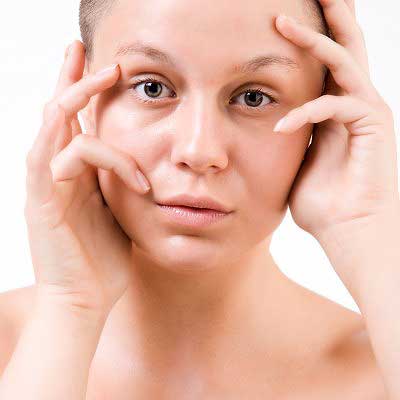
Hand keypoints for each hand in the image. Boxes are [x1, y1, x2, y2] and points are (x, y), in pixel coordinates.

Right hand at [24, 40, 149, 314]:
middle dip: (71, 77)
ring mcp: (45, 183)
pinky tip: (138, 180)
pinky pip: (70, 157)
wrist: (85, 300)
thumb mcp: (119, 213)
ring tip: (109, 72)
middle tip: (85, 47)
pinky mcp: (43, 198)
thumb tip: (137, 163)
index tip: (103, 69)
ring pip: (56, 121)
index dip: (82, 93)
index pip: (74, 123)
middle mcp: (54, 172)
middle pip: (56, 110)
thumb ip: (120, 185)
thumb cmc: (105, 259)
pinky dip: (110, 160)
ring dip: (80, 93)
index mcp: (74, 175)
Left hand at [273, 0, 398, 239]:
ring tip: (280, 22)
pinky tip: (282, 127)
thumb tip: (276, 125)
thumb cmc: (324, 203)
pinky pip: (336, 105)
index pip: (325, 64)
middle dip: (327, 17)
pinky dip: (306, 112)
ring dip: (314, 40)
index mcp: (336, 111)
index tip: (285, 19)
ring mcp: (367, 113)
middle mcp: (355, 104)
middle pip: (343, 48)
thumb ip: (294, 138)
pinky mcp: (373, 126)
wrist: (348, 230)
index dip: (310, 39)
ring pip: (343, 61)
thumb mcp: (299, 162)